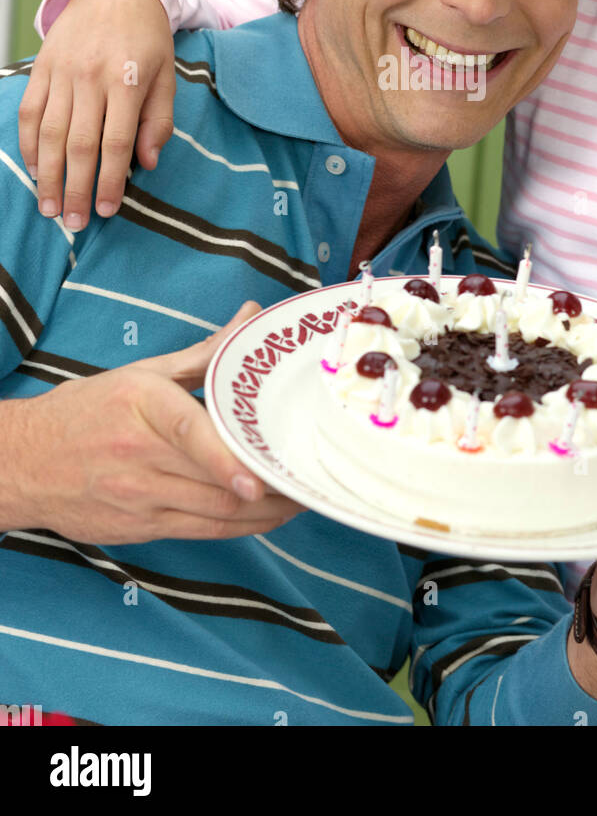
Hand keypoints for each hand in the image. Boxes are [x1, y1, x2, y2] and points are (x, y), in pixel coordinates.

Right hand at [3, 303, 303, 543]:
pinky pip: (201, 533)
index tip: (257, 477)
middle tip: (314, 477)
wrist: (22, 464)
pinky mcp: (139, 530)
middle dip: (271, 487)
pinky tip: (267, 515)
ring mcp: (138, 500)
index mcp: (142, 407)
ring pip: (214, 514)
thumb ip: (204, 353)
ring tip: (303, 498)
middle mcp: (139, 457)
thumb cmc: (86, 411)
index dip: (226, 461)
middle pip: (214, 482)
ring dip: (265, 513)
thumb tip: (251, 318)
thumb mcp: (142, 373)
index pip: (188, 434)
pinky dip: (239, 527)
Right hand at [18, 0, 176, 230]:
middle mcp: (91, 77)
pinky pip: (29, 112)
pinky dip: (29, 144)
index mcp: (127, 81)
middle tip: (75, 222)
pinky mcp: (42, 68)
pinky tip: (36, 170)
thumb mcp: (166, 76)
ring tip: (50, 207)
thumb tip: (147, 164)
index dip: (110, 181)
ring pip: (50, 133)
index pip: (116, 143)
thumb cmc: (147, 40)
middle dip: (77, 188)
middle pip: (80, 144)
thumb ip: (158, 120)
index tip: (107, 210)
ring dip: (48, 175)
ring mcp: (62, 73)